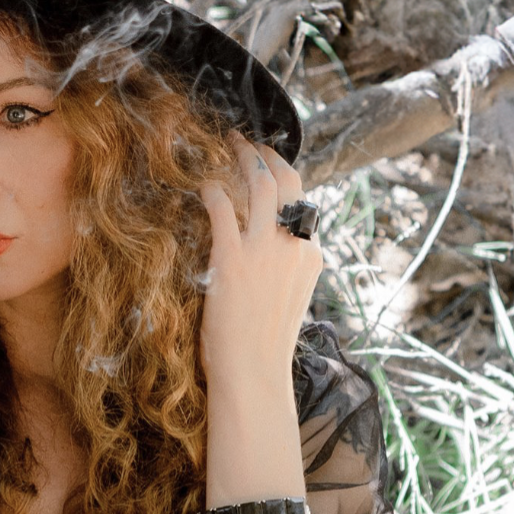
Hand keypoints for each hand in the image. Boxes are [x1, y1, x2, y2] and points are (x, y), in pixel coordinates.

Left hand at [197, 134, 322, 393]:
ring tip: (229, 143)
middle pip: (289, 182)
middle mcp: (295, 246)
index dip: (282, 182)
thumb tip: (265, 260)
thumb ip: (280, 273)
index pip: (301, 208)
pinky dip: (213, 190)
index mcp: (310, 257)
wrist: (253, 372)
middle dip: (269, 154)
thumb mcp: (284, 302)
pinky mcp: (233, 258)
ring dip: (244, 157)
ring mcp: (265, 250)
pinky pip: (223, 208)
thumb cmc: (261, 346)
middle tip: (249, 140)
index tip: (266, 167)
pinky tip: (203, 185)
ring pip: (261, 184)